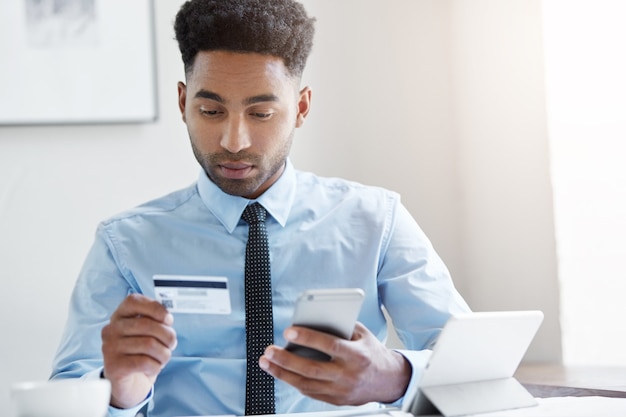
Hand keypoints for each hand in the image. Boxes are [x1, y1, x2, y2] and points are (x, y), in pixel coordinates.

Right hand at [101, 293, 176, 408]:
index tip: (167, 320)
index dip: (155, 308)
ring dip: (164, 353)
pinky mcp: (114, 366)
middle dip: (167, 335)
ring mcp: (110, 347)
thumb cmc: (142, 353)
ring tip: (163, 358)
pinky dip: (156, 366)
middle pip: (147, 324)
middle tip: (171, 344)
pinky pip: (144, 362)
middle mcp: (111, 329)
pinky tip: (152, 368)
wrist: (129, 382)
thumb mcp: (148, 332)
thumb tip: (167, 318)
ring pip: (149, 344)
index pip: (133, 301)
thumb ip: (156, 320)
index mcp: (119, 316)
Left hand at [259, 322, 410, 404]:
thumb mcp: (362, 334)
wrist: (388, 381)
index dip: (308, 338)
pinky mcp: (336, 400)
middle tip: (269, 351)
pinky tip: (281, 372)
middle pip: (311, 369)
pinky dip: (293, 382)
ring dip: (282, 373)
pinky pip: (310, 392)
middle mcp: (348, 375)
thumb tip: (314, 318)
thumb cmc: (372, 352)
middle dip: (286, 360)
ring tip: (267, 362)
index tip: (289, 332)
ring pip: (306, 384)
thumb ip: (341, 326)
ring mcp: (341, 390)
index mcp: (357, 356)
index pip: (329, 346)